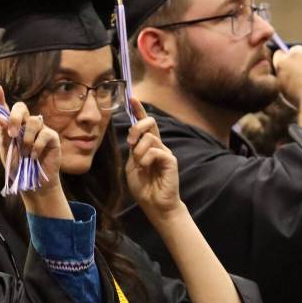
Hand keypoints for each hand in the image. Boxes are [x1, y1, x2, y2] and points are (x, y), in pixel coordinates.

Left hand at [0, 86, 61, 190]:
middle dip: (15, 118)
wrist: (32, 184)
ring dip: (26, 140)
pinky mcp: (52, 137)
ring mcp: (40, 129)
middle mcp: (26, 124)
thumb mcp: (7, 151)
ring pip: (33, 122)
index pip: (6, 109)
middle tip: (12, 134)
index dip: (0, 98)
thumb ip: (4, 134)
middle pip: (21, 108)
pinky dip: (36, 147)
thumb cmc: (18, 167)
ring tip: (25, 154)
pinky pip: (44, 135)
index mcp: (13, 126)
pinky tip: (34, 157)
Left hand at [124, 98, 182, 216]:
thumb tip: (134, 138)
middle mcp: (158, 146)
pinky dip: (145, 159)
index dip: (139, 111)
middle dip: (138, 127)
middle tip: (131, 140)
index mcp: (147, 146)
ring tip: (140, 165)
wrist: (155, 205)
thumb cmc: (143, 187)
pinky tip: (146, 168)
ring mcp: (165, 152)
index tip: (132, 98)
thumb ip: (133, 151)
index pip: (145, 125)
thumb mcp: (131, 166)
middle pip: (150, 123)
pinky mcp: (170, 160)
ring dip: (139, 151)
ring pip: (149, 139)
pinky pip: (155, 151)